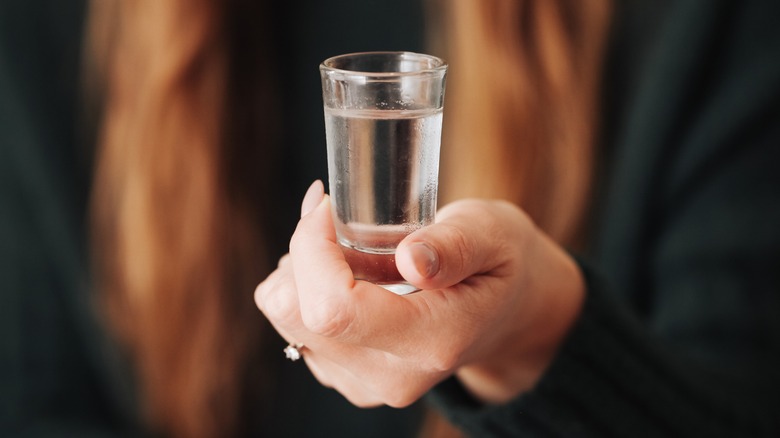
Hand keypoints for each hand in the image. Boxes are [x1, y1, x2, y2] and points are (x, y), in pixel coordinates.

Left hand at [254, 180, 583, 406]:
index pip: (333, 307)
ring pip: (284, 315)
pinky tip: (350, 274)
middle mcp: (391, 376)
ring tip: (353, 250)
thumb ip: (454, 247)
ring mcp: (363, 383)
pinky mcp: (343, 376)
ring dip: (303, 269)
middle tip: (337, 216)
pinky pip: (291, 324)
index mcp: (433, 342)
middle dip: (302, 251)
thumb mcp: (493, 236)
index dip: (311, 246)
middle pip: (295, 313)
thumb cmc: (499, 263)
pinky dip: (307, 287)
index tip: (327, 204)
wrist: (507, 313)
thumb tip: (413, 260)